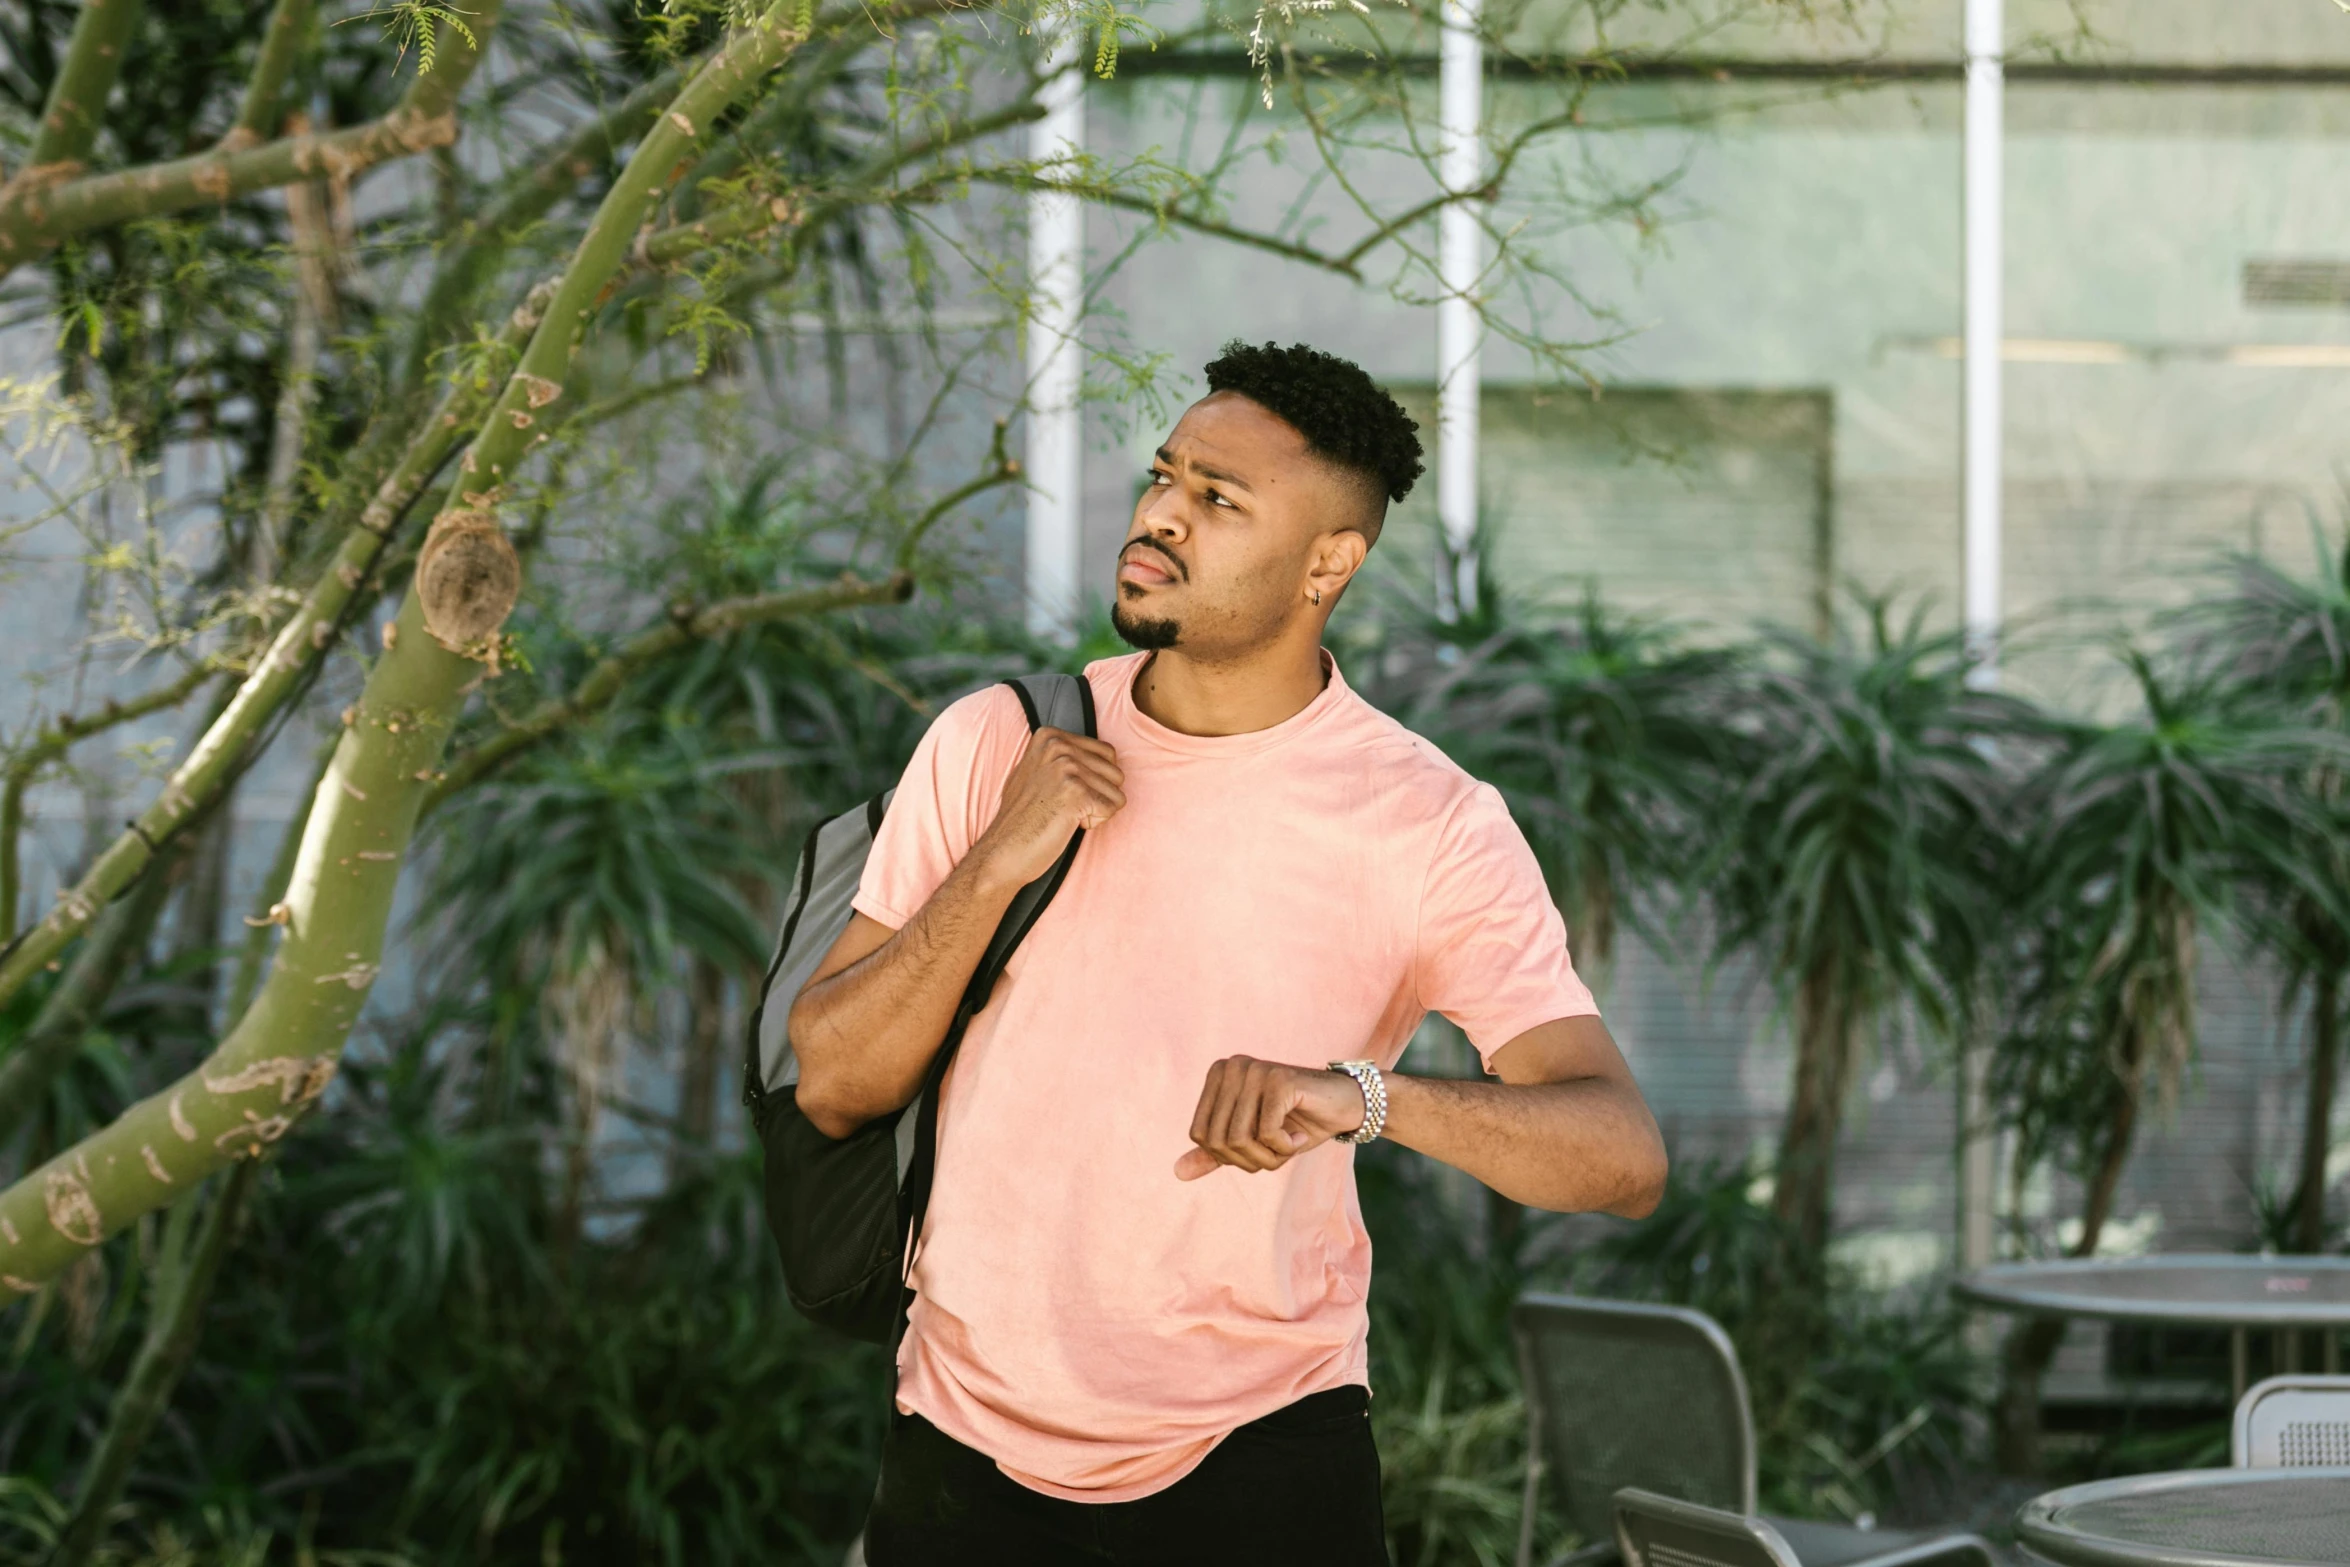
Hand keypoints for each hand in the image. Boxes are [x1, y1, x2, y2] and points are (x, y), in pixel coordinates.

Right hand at [972, 727, 1123, 889]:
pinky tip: (1066, 824)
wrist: (1003, 849)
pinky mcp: (1076, 792)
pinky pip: (1112, 808)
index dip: (1094, 780)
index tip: (1063, 793)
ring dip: (1096, 810)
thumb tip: (1104, 754)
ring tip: (1063, 814)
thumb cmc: (1022, 816)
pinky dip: (1094, 822)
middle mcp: (1058, 745)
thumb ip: (1063, 756)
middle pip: (1115, 772)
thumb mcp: (1037, 769)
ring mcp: (1067, 767)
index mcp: (1051, 736)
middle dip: (1098, 796)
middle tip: (1064, 807)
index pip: (1107, 753)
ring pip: (1116, 792)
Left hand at [1175, 1057, 1367, 1180]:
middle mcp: (1231, 1067)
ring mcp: (1254, 1071)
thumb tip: (1177, 1173)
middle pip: (1218, 1140)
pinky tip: (1300, 1136)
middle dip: (1250, 1159)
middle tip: (1277, 1150)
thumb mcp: (1253, 1142)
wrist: (1345, 1106)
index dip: (1230, 1156)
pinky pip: (1267, 1134)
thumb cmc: (1297, 1121)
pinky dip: (1285, 1148)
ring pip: (1240, 1139)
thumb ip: (1216, 1153)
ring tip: (1290, 1143)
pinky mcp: (1278, 1080)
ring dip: (1268, 1156)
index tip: (1259, 1146)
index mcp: (1218, 1075)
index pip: (1200, 1135)